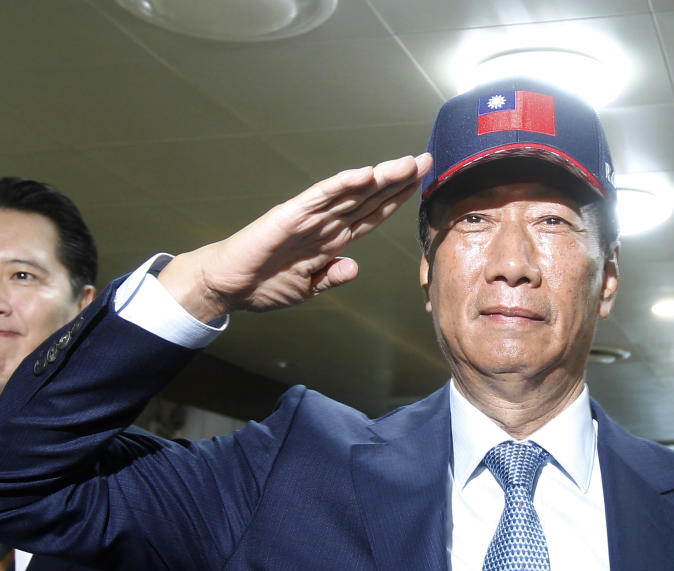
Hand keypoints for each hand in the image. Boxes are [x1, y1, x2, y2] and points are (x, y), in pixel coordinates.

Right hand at [158, 153, 431, 322]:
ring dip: (378, 178)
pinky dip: (341, 185)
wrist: (228, 287)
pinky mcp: (289, 216)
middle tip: (425, 160)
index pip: (372, 214)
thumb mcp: (308, 289)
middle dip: (397, 180)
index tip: (420, 183)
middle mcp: (326, 223)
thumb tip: (354, 267)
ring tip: (405, 164)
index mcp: (333, 239)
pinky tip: (363, 174)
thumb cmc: (265, 284)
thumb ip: (332, 277)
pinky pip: (320, 198)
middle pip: (368, 198)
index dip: (396, 199)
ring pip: (350, 193)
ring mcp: (309, 217)